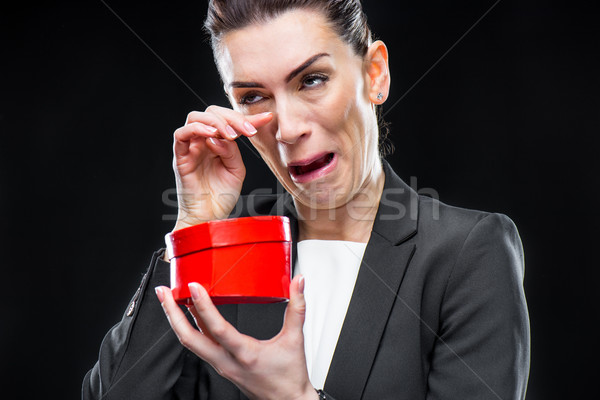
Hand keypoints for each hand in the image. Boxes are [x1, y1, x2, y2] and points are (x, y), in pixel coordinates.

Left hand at [155, 276, 317, 399]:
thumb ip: (297, 308)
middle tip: (162, 293)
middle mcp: (227, 362)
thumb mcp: (295, 339)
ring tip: (170, 300)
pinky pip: (200, 346)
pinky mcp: (222, 366)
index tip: (195, 287)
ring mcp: (221, 365)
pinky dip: (191, 328)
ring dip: (177, 321)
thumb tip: (298, 283)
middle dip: (172, 314)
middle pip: (189, 339)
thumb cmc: (290, 377)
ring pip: (191, 343)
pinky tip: (189, 315)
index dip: (203, 307)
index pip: (217, 328)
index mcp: (245, 354)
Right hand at [172, 107, 272, 230]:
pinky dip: (197, 129)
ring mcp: (190, 148)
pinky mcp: (180, 157)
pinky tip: (213, 136)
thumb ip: (232, 151)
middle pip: (212, 112)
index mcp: (217, 143)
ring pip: (195, 117)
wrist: (209, 218)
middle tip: (249, 130)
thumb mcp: (236, 170)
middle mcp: (202, 142)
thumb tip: (223, 135)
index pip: (230, 121)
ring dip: (216, 121)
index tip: (267, 117)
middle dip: (232, 117)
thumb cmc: (221, 196)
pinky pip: (181, 134)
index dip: (248, 117)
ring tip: (231, 135)